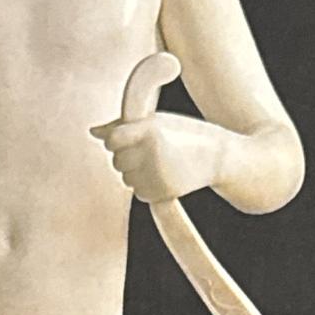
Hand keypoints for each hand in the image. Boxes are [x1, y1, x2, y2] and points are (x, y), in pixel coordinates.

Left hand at [90, 110, 227, 203]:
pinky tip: (163, 174)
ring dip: (136, 171)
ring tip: (159, 161)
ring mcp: (159, 175)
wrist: (222, 158)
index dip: (115, 141)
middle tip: (151, 149)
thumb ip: (123, 125)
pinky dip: (146, 185)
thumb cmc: (187, 133)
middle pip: (117, 160)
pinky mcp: (164, 193)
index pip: (112, 140)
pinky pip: (138, 192)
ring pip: (126, 178)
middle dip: (127, 155)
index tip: (126, 138)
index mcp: (151, 129)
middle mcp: (153, 152)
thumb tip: (92, 132)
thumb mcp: (159, 121)